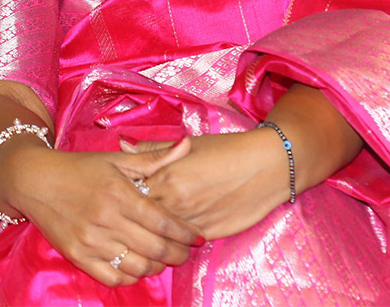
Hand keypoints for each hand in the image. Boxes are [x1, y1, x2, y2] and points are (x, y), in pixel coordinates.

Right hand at [0, 138, 203, 286]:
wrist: (35, 181)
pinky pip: (110, 278)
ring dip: (156, 268)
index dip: (185, 233)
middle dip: (177, 254)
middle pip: (154, 248)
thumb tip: (187, 144)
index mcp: (120, 194)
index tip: (198, 236)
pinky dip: (130, 277)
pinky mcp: (76, 256)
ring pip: (136, 267)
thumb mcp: (118, 159)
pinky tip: (138, 267)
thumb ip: (156, 157)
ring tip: (164, 259)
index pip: (163, 222)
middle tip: (187, 251)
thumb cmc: (81, 167)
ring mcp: (90, 241)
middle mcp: (106, 220)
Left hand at [124, 129, 290, 240]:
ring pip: (159, 237)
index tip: (121, 196)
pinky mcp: (206, 234)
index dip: (124, 196)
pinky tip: (172, 237)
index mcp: (167, 176)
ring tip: (149, 229)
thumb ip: (154, 149)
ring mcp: (190, 221)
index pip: (131, 194)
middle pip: (141, 219)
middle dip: (133, 220)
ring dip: (152, 235)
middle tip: (130, 217)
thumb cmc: (229, 150)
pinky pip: (180, 245)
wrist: (268, 165)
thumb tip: (122, 145)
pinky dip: (173, 243)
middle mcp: (174, 202)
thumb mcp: (191, 144)